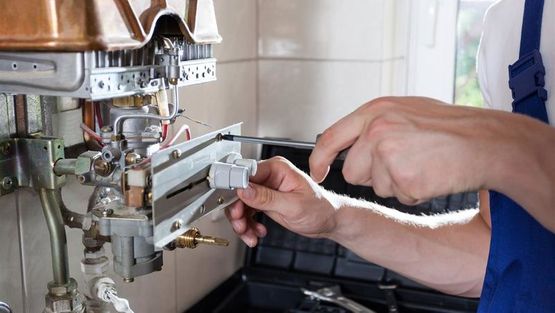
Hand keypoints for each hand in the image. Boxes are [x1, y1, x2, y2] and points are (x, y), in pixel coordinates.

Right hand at [226, 157, 337, 246]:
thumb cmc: (319, 208)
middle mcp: (269, 177)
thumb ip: (266, 198)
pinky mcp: (264, 202)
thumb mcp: (292, 205)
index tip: (233, 204)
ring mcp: (265, 190)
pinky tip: (256, 233)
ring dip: (242, 222)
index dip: (237, 189)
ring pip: (240, 204)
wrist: (328, 221)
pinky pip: (247, 213)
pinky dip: (248, 226)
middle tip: (241, 224)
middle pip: (240, 191)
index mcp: (277, 168)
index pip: (247, 173)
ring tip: (249, 234)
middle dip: (238, 211)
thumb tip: (245, 189)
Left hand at [310, 96, 514, 204]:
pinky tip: (433, 175)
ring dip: (398, 184)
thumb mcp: (406, 111)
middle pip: (353, 172)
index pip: (330, 138)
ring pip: (376, 187)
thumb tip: (351, 143)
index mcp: (375, 110)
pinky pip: (400, 197)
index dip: (320, 159)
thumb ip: (375, 124)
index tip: (318, 172)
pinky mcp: (403, 177)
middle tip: (407, 161)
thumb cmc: (451, 127)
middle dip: (373, 175)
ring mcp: (388, 153)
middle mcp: (376, 129)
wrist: (487, 141)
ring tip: (423, 164)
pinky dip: (416, 193)